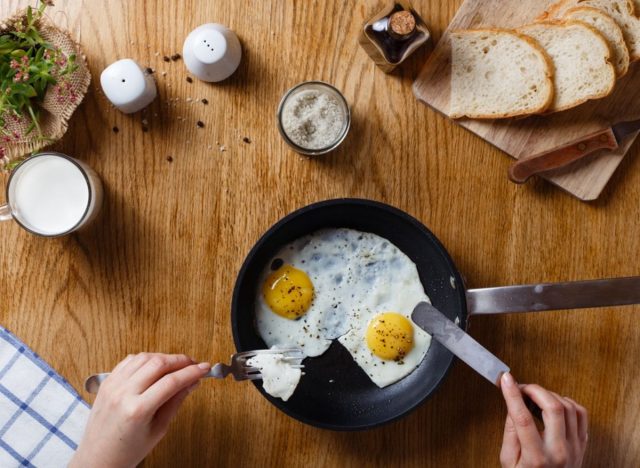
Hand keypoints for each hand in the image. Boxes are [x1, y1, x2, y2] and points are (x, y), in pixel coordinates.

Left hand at [70, 353, 210, 467]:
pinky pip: (129, 360)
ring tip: (176, 365)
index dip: (192, 372)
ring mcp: (112, 386)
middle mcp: (123, 394)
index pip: (171, 381)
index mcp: (137, 410)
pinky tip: (155, 366)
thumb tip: (192, 383)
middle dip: (181, 360)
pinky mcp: (107, 382)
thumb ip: (175, 402)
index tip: (204, 368)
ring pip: (144, 357)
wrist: (97, 459)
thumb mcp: (158, 430)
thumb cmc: (126, 451)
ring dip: (164, 357)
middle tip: (193, 365)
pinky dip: (145, 359)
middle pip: (158, 363)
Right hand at [500, 372, 587, 467]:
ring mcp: (574, 448)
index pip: (523, 418)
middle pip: (553, 407)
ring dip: (549, 395)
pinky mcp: (582, 445)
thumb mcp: (508, 461)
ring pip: (568, 407)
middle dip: (535, 389)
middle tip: (522, 387)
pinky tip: (553, 404)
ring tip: (535, 397)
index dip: (513, 394)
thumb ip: (510, 432)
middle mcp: (559, 452)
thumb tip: (512, 405)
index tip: (505, 379)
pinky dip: (567, 402)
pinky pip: (581, 414)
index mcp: (536, 458)